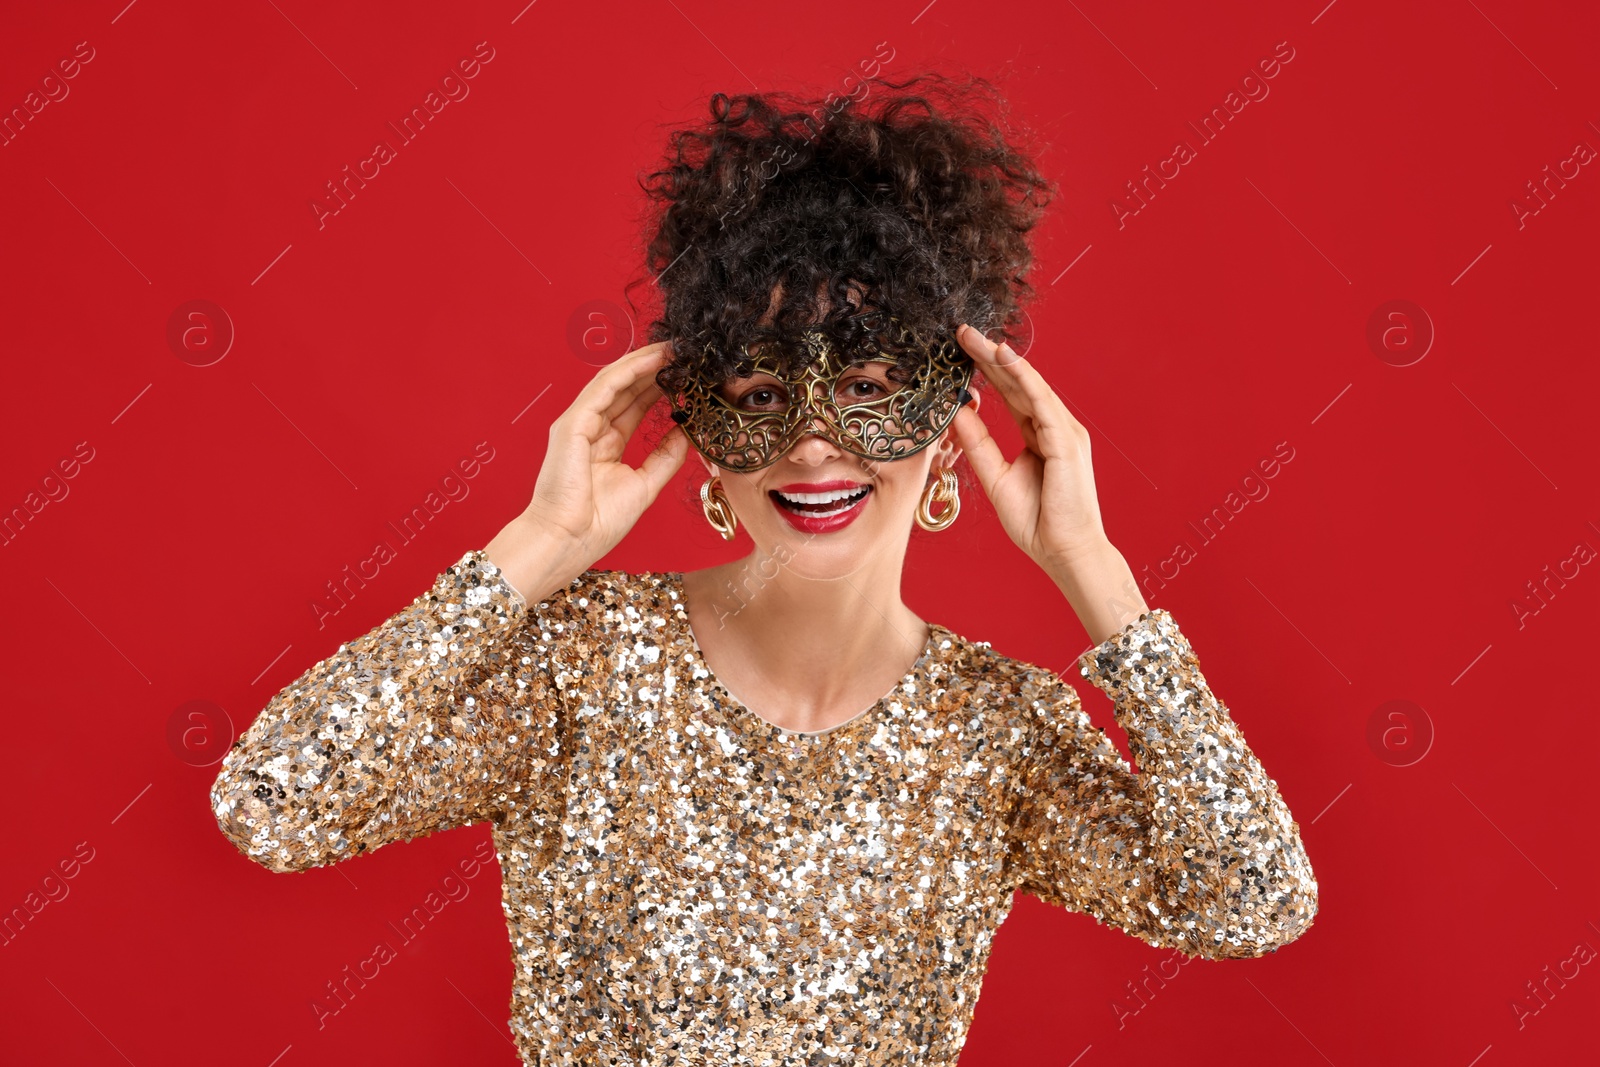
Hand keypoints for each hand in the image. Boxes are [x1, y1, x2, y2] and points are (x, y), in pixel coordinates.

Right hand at [491, 342, 688, 595]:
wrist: (569, 542)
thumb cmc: (597, 523)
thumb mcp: (644, 485)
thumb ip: (665, 457)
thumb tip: (686, 433)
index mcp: (605, 445)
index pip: (634, 406)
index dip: (658, 388)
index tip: (686, 375)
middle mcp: (590, 429)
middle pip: (626, 389)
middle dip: (654, 369)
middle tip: (683, 352)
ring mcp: (579, 424)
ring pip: (615, 382)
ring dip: (644, 362)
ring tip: (673, 348)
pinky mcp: (573, 424)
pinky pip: (604, 389)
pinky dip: (629, 371)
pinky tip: (653, 360)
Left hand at [947, 324, 1110, 571]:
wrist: (1064, 552)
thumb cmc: (1036, 522)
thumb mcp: (996, 478)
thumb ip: (978, 445)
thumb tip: (957, 414)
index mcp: (1039, 436)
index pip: (1011, 395)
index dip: (987, 372)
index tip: (961, 351)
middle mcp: (1054, 428)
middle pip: (1018, 384)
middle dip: (990, 357)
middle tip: (962, 332)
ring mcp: (1063, 432)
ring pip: (1029, 386)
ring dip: (1003, 360)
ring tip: (977, 338)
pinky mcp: (1066, 442)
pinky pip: (1042, 403)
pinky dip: (1023, 379)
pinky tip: (1005, 359)